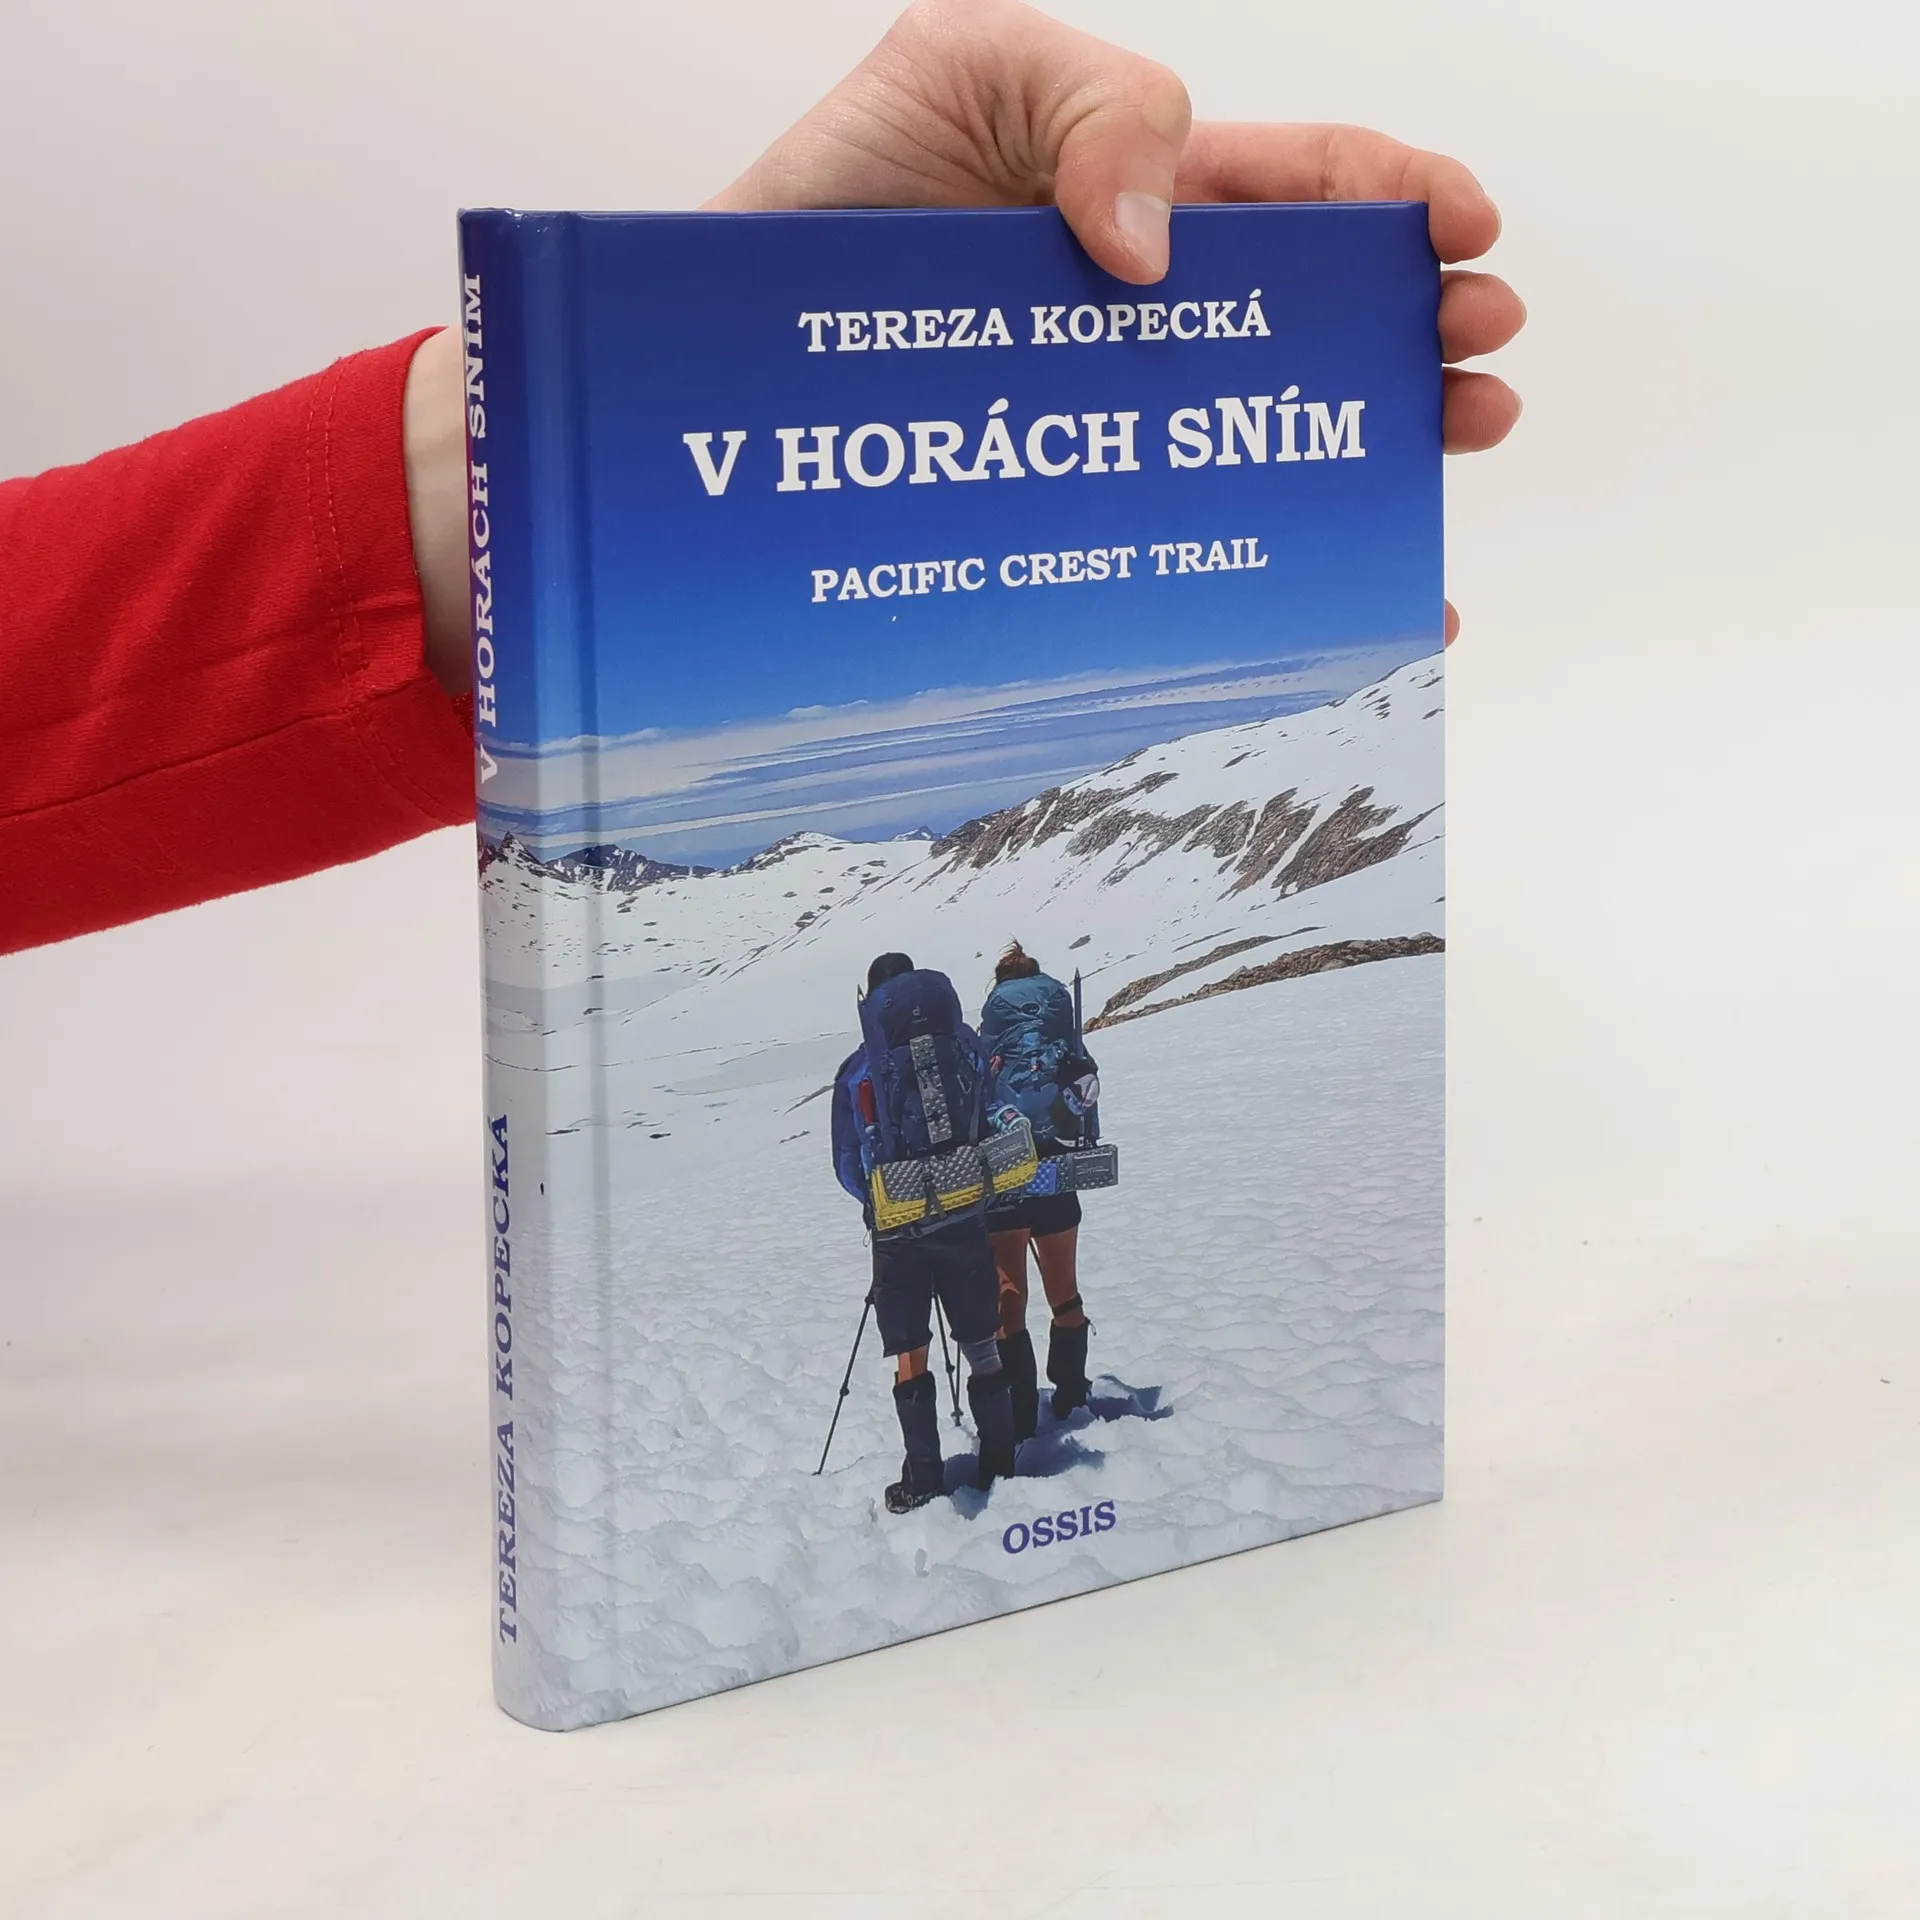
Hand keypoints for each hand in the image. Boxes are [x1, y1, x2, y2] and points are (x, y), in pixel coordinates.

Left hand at [707, 0, 1524, 642]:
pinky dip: (1279, 576)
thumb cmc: (824, 196)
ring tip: (1445, 453)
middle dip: (1421, 332)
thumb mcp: (962, 63)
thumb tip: (1156, 252)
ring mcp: (1112, 416)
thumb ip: (1090, 101)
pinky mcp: (1074, 508)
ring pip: (1275, 435)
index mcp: (1142, 191)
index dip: (1401, 198)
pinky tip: (1350, 605)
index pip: (1306, 185)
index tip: (1464, 233)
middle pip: (1322, 321)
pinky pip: (1193, 541)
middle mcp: (1145, 312)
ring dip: (1381, 447)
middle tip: (1474, 367)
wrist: (714, 359)